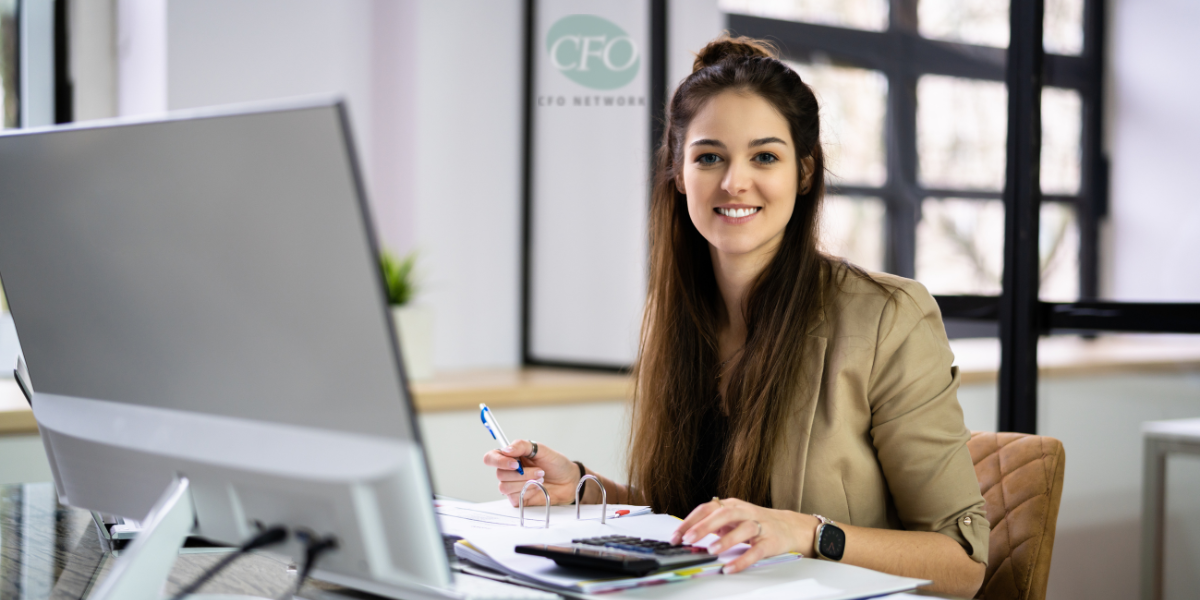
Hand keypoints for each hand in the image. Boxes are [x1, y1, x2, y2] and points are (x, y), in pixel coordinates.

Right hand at [482, 440, 580, 506]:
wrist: (569, 481)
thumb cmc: (556, 464)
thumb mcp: (542, 449)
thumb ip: (523, 446)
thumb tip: (506, 450)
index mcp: (511, 457)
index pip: (491, 457)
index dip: (499, 460)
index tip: (515, 463)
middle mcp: (509, 471)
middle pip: (499, 473)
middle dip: (521, 473)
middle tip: (540, 471)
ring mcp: (513, 486)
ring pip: (505, 486)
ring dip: (525, 482)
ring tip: (541, 478)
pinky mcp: (518, 499)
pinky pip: (513, 497)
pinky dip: (527, 491)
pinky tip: (538, 488)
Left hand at [670, 497, 819, 573]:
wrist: (789, 527)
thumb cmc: (755, 523)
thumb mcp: (732, 519)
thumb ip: (712, 525)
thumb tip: (687, 536)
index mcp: (732, 505)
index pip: (707, 508)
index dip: (690, 521)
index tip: (676, 535)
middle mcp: (745, 512)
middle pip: (724, 514)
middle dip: (704, 526)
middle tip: (689, 539)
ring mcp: (759, 526)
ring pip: (743, 529)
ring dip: (726, 539)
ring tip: (712, 550)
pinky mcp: (771, 542)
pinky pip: (756, 551)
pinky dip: (742, 560)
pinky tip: (730, 568)